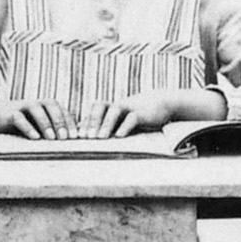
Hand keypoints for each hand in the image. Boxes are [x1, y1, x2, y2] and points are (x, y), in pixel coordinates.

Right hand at [0, 98, 75, 139]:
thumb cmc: (21, 124)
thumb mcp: (37, 127)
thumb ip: (52, 131)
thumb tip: (72, 146)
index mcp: (47, 106)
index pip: (63, 111)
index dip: (71, 123)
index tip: (77, 137)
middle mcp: (37, 103)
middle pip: (52, 106)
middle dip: (60, 122)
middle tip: (66, 137)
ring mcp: (22, 106)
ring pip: (37, 110)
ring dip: (46, 123)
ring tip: (52, 138)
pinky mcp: (9, 113)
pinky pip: (19, 118)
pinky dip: (28, 127)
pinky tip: (34, 138)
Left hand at [91, 89, 226, 137]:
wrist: (162, 103)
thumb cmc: (137, 114)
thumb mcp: (119, 118)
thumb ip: (101, 122)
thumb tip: (80, 128)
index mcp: (110, 106)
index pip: (93, 109)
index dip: (85, 121)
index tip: (77, 136)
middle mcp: (118, 105)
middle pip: (100, 106)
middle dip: (92, 121)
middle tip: (86, 137)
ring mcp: (130, 107)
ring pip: (115, 110)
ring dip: (106, 124)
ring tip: (100, 138)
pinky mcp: (142, 112)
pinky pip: (132, 117)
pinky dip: (125, 126)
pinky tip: (120, 136)